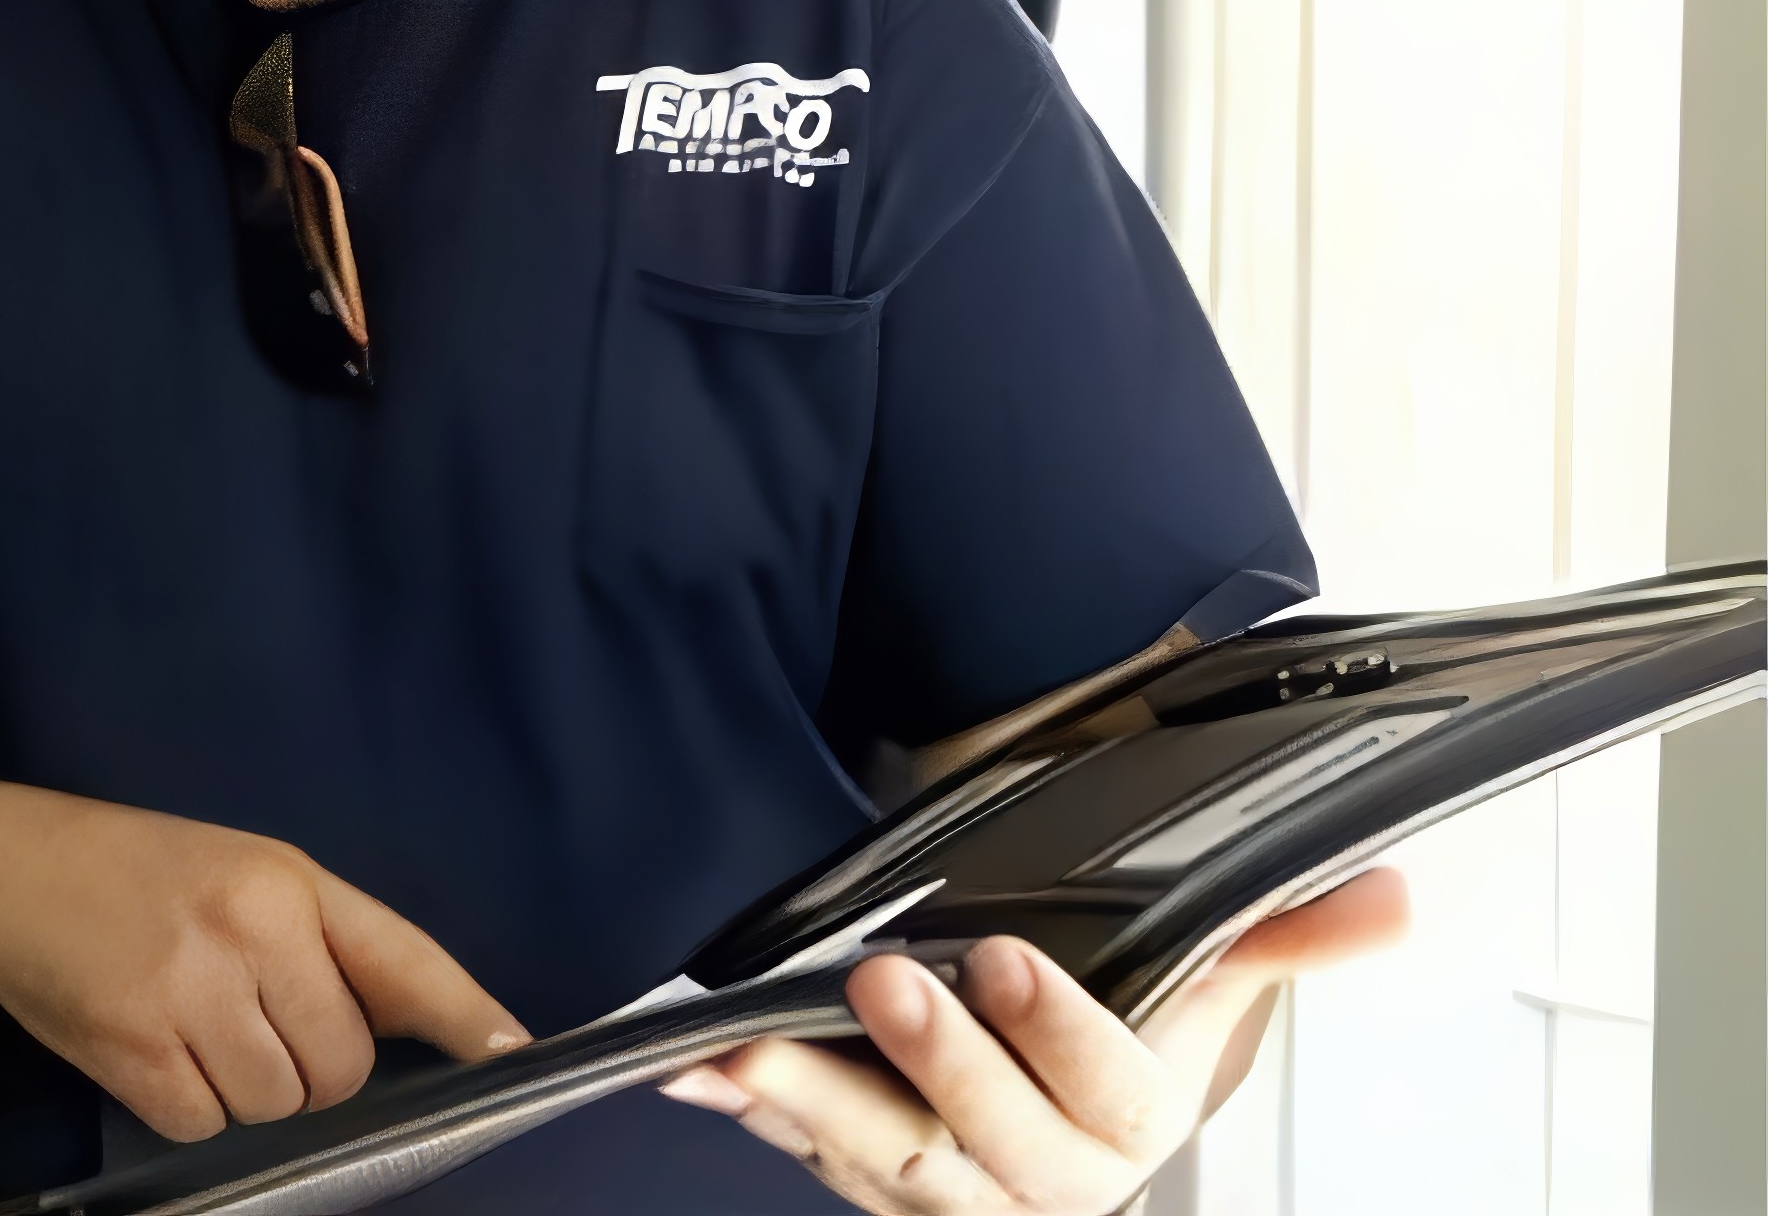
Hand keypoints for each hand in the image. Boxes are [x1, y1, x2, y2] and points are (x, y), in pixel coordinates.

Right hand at [0, 785, 529, 1142]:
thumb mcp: (242, 871)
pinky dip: (185, 1105)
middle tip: (248, 1020)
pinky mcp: (133, 1049)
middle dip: (307, 1066)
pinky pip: (204, 1125)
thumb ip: (323, 941)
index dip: (463, 1013)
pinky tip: (153, 1049)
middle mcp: (249, 932)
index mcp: (288, 882)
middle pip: (341, 1069)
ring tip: (194, 1027)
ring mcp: (190, 993)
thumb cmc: (135, 871)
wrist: (3, 871)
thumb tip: (410, 1029)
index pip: (401, 958)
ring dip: (245, 1090)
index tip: (513, 1051)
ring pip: (277, 1105)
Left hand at [660, 868, 1411, 1211]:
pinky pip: (807, 1159)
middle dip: (933, 1061)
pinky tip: (699, 1071)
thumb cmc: (1125, 1046)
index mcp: (1132, 1128)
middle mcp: (1044, 1183)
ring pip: (884, 1162)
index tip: (1003, 958)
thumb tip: (1386, 898)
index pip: (1108, 1091)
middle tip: (878, 979)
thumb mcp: (1205, 995)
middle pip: (986, 1137)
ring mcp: (950, 1196)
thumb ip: (1278, 940)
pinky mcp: (869, 1190)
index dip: (1056, 1030)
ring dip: (811, 1103)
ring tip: (748, 1044)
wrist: (1063, 1126)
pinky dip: (751, 1112)